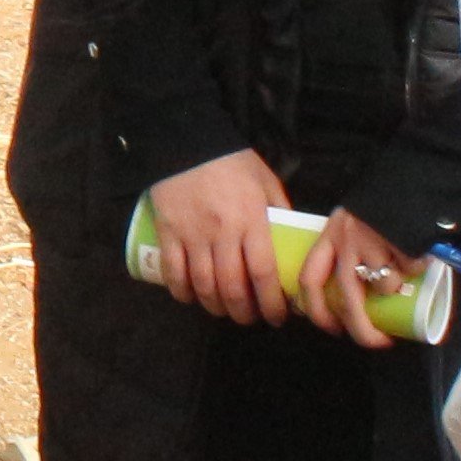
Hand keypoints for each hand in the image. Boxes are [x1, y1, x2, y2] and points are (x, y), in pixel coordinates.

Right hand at [141, 151, 296, 324]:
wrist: (187, 142)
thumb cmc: (232, 162)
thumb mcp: (265, 181)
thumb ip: (279, 209)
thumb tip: (292, 239)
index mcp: (252, 220)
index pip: (263, 274)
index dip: (271, 303)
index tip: (277, 317)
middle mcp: (223, 233)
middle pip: (233, 288)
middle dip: (244, 312)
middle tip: (250, 318)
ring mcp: (193, 235)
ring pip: (204, 285)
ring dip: (216, 306)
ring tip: (224, 311)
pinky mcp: (168, 232)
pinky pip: (173, 272)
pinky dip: (183, 292)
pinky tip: (192, 299)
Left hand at [296, 207, 415, 346]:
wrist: (411, 175)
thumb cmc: (381, 206)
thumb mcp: (352, 225)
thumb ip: (345, 251)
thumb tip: (352, 298)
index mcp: (329, 236)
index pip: (309, 280)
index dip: (317, 312)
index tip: (332, 329)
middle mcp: (346, 239)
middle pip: (347, 298)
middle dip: (361, 329)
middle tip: (376, 342)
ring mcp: (374, 240)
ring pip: (383, 285)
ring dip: (394, 290)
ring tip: (403, 280)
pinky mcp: (401, 239)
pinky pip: (410, 270)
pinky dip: (416, 272)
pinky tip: (419, 262)